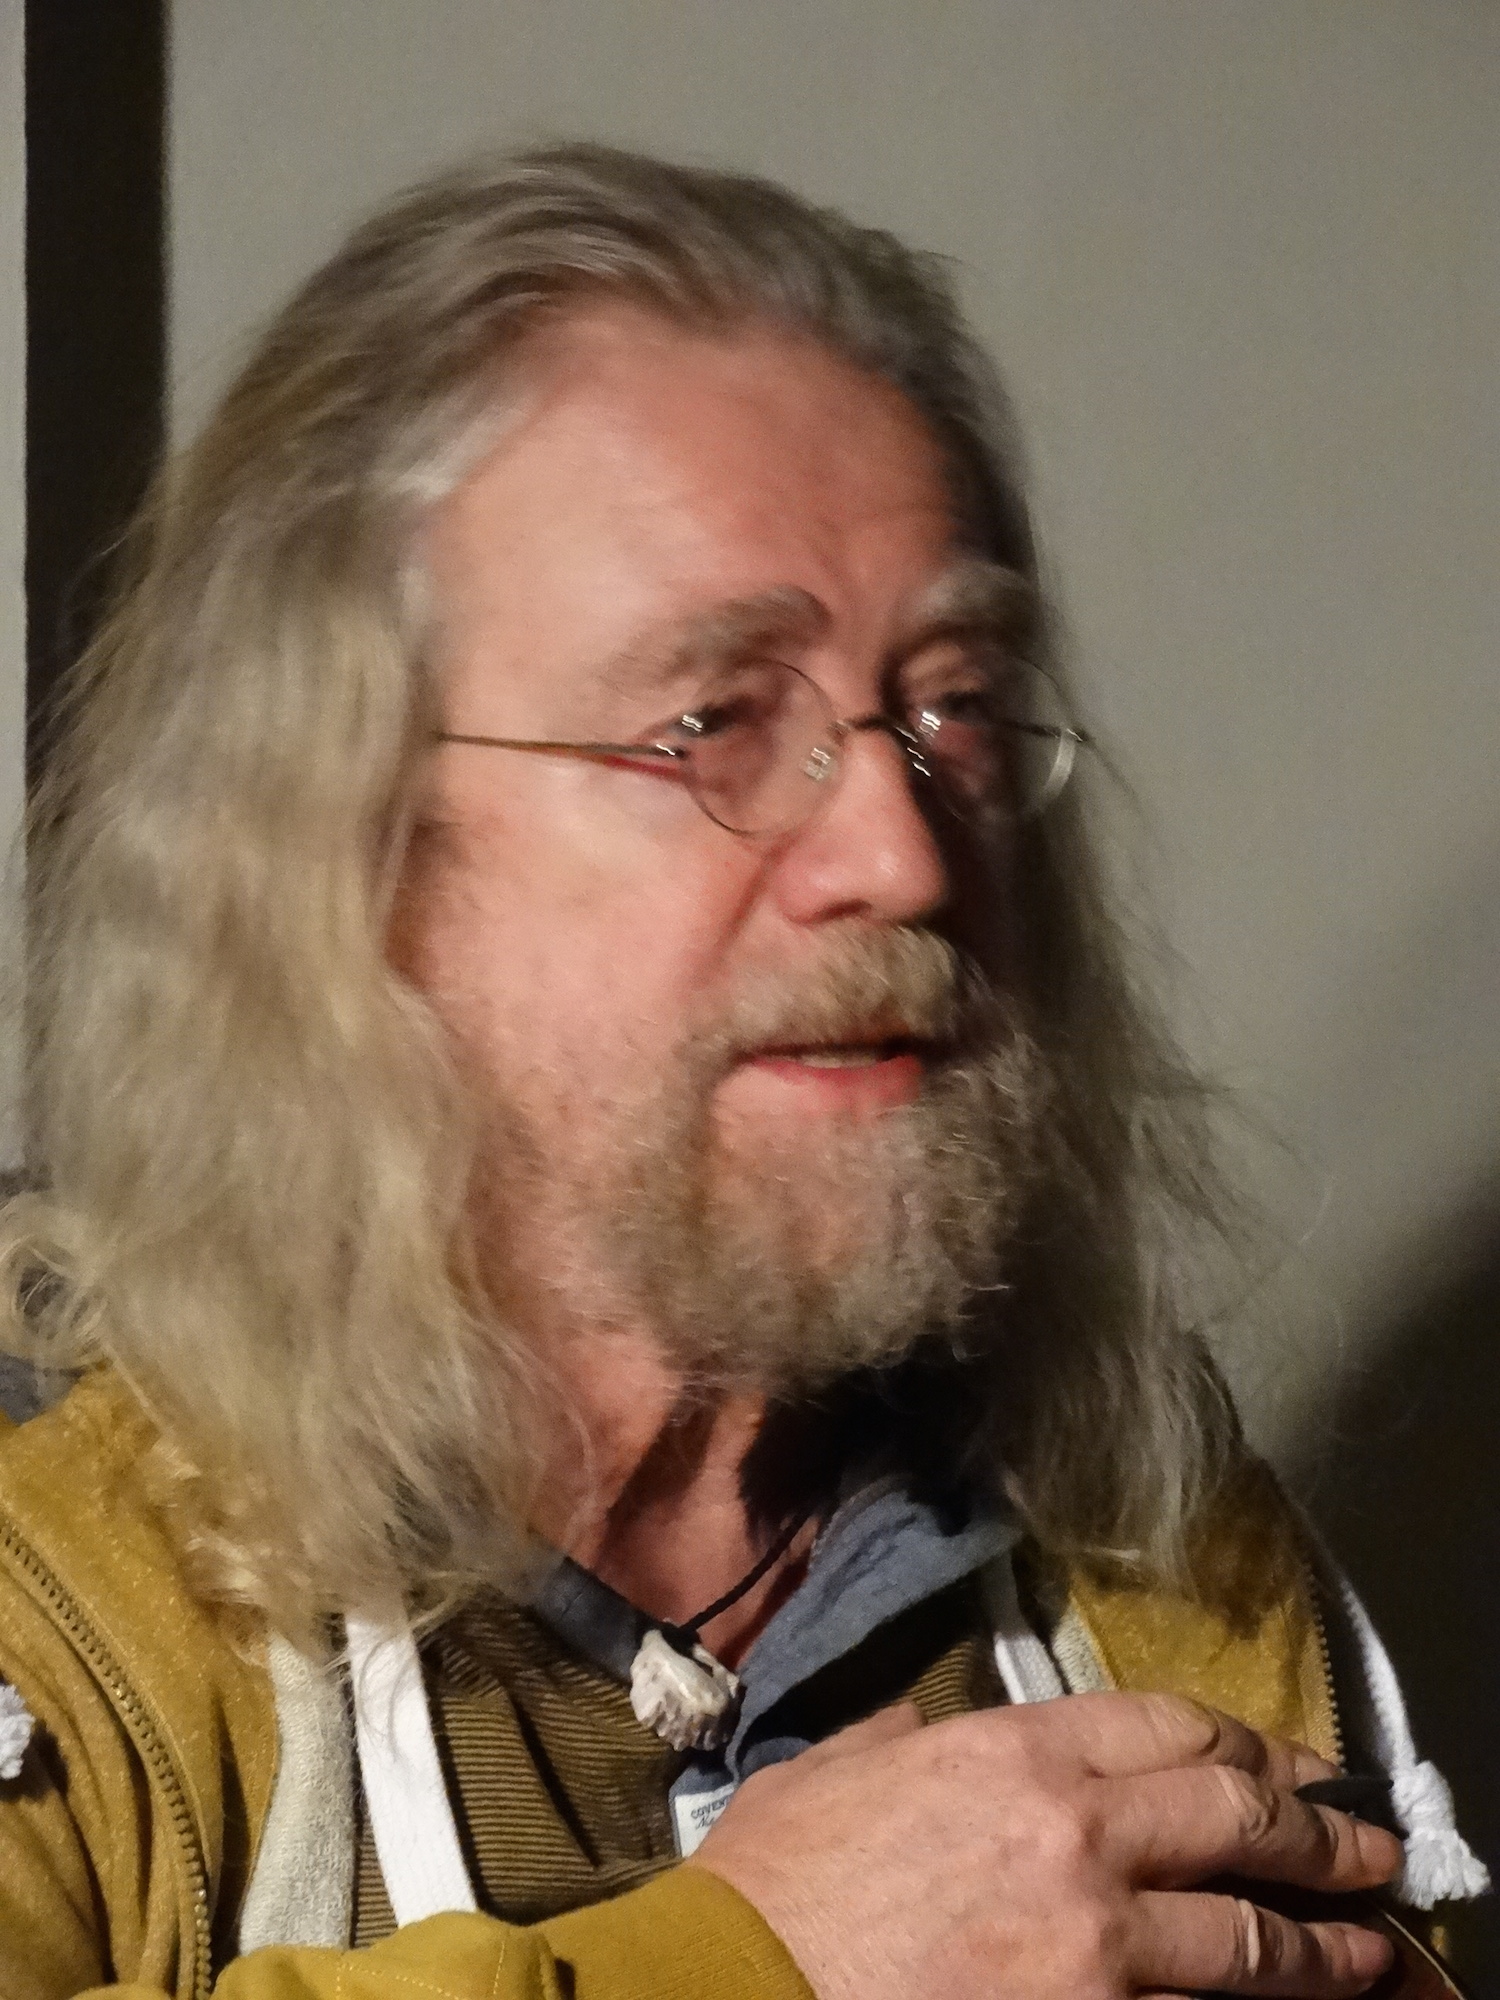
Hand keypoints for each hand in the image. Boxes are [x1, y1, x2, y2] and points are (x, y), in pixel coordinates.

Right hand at [691, 1691, 1402, 1998]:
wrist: (743, 1990)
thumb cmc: (775, 1884)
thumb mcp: (832, 1770)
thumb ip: (895, 1737)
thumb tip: (916, 1728)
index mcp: (1011, 1749)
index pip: (1168, 1721)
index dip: (1245, 1736)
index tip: (1285, 1759)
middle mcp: (1072, 1826)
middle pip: (1233, 1809)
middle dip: (1315, 1827)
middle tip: (1366, 1843)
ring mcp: (1093, 1934)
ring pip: (1245, 1931)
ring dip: (1322, 1941)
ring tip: (1367, 1947)